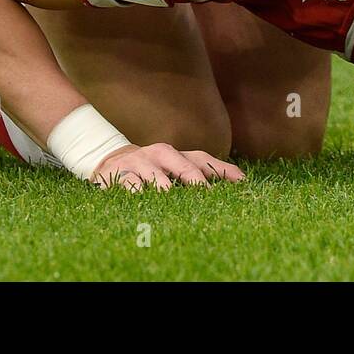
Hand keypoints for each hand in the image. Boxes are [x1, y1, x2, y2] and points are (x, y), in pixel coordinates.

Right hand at [92, 142, 244, 191]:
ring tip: (172, 197)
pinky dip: (137, 192)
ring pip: (156, 175)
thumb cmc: (153, 169)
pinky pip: (130, 183)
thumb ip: (202, 174)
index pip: (201, 159)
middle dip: (195, 178)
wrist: (110, 163)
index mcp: (176, 154)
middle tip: (206, 193)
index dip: (222, 169)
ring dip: (165, 187)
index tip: (242, 182)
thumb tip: (242, 181)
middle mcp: (160, 154)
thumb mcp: (174, 169)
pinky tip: (143, 200)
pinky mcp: (120, 174)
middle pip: (182, 164)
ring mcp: (140, 163)